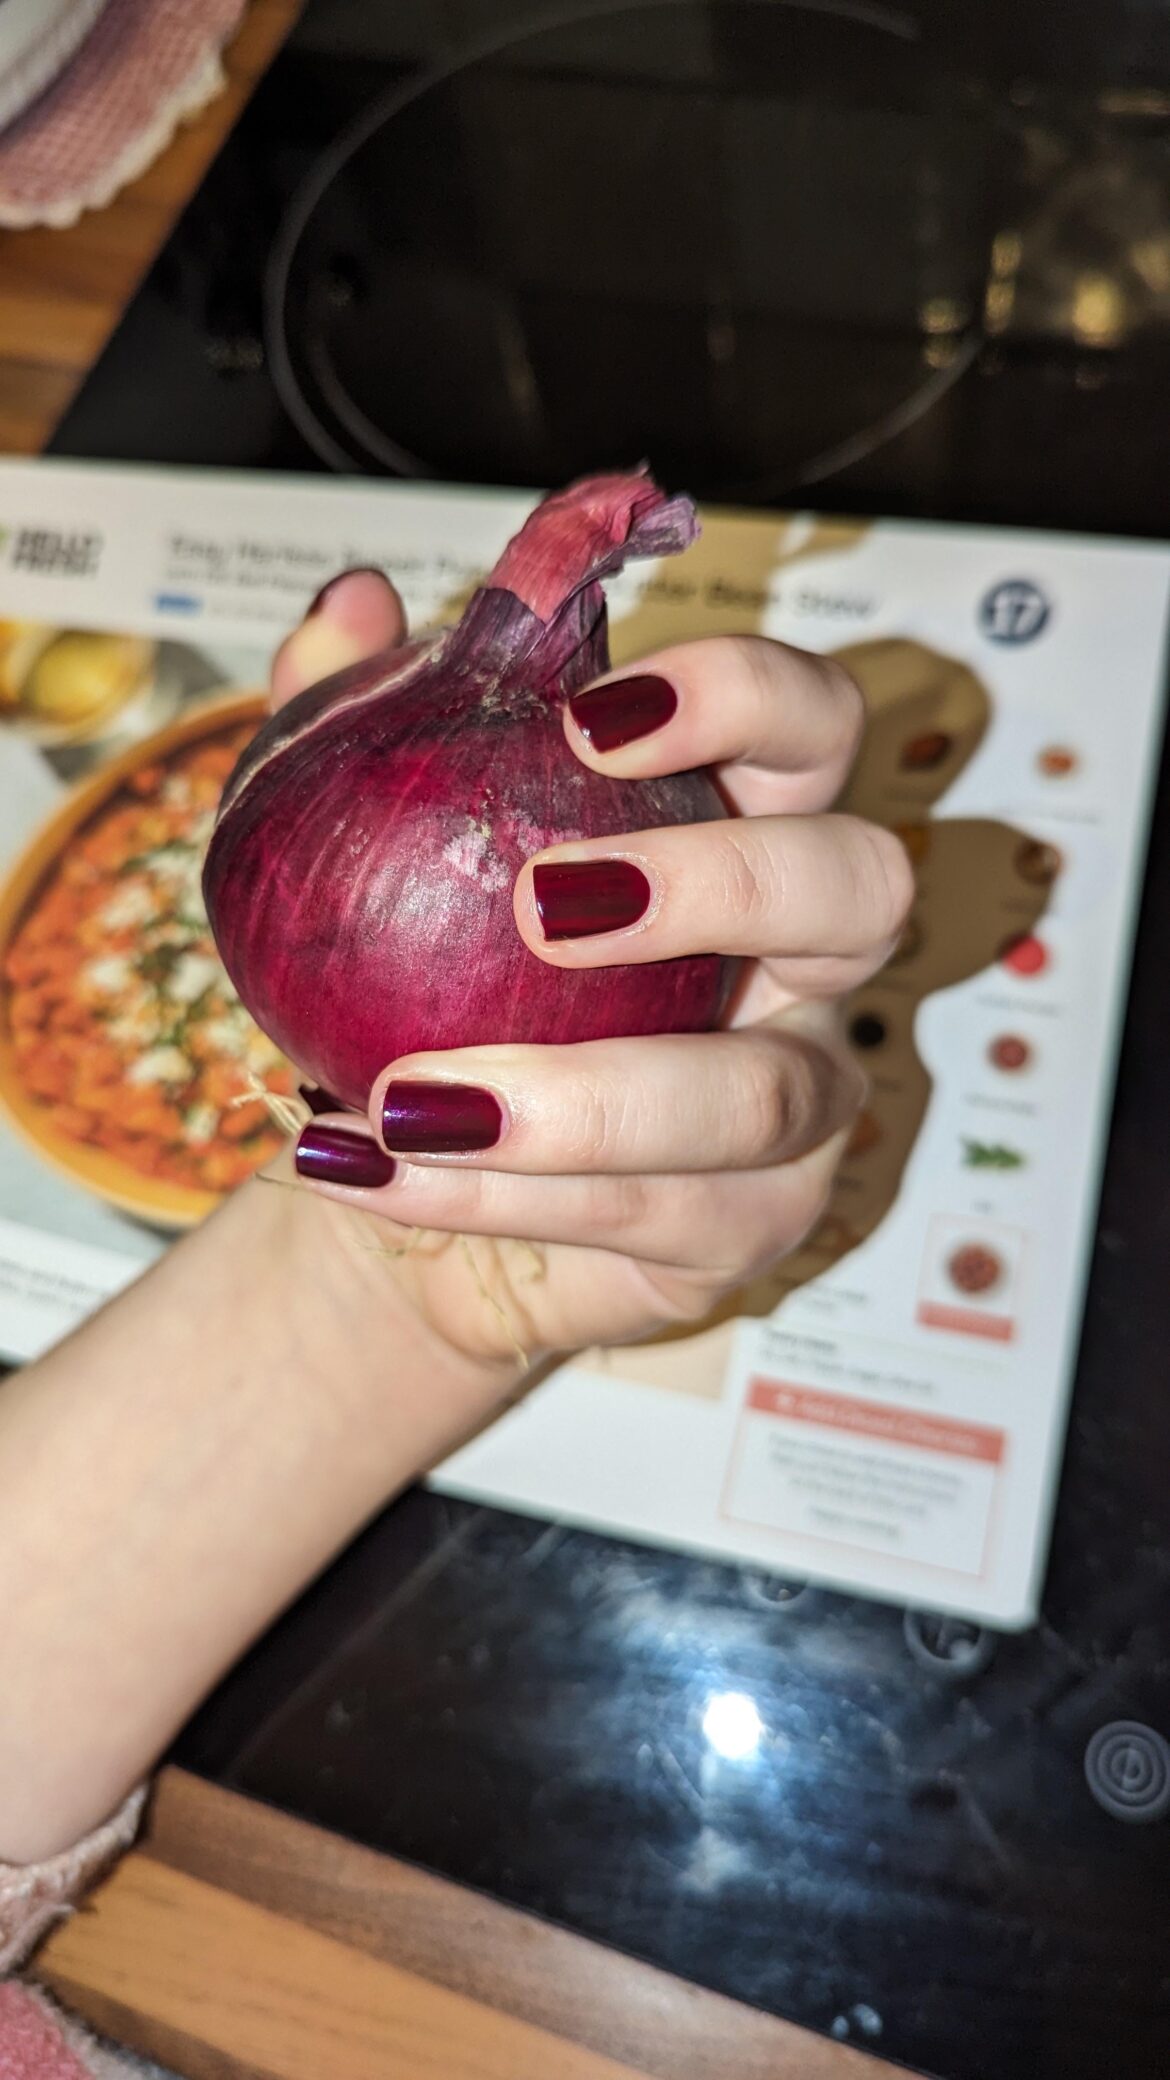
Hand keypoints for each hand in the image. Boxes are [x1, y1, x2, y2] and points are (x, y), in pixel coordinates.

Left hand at [277, 572, 911, 1367]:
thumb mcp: (380, 852)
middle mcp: (810, 961)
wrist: (427, 1181)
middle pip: (860, 888)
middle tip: (543, 900)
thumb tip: (349, 606)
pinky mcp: (752, 1225)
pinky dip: (491, 1197)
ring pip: (756, 1096)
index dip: (742, 699)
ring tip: (408, 1095)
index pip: (814, 726)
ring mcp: (803, 1102)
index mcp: (753, 826)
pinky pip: (648, 1216)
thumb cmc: (436, 988)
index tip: (590, 717)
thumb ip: (368, 723)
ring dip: (579, 1098)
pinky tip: (370, 1170)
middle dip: (719, 883)